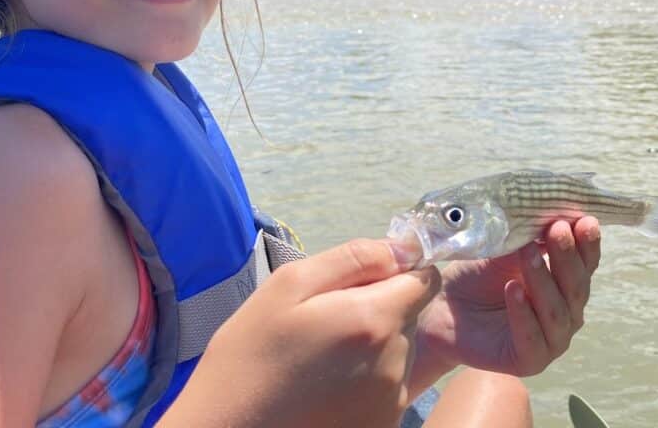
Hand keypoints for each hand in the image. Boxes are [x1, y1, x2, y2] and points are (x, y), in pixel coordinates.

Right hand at [162, 238, 441, 427]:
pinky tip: (328, 382)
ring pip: (400, 350)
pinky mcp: (384, 424)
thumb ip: (353, 258)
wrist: (231, 427)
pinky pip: (390, 385)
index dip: (399, 271)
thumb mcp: (288, 285)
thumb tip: (402, 247)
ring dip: (374, 343)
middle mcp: (395, 362)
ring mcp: (392, 400)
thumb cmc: (251, 351)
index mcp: (374, 319)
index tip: (364, 280)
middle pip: (410, 315)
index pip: (426, 280)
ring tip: (324, 353)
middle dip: (380, 307)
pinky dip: (368, 378)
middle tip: (328, 318)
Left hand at [407, 217, 600, 394]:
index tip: (584, 219)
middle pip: (575, 286)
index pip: (585, 264)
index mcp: (566, 285)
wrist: (443, 308)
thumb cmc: (477, 277)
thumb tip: (551, 213)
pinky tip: (513, 290)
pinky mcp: (530, 360)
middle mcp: (567, 313)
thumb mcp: (503, 251)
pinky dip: (523, 313)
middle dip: (567, 256)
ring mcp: (552, 340)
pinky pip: (532, 337)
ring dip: (543, 280)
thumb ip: (528, 238)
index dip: (587, 243)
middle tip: (557, 229)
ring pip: (557, 311)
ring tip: (528, 254)